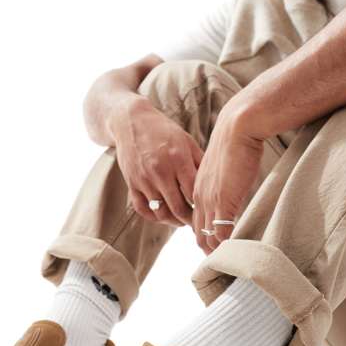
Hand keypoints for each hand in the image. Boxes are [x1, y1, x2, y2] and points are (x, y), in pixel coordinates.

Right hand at [110, 97, 203, 225]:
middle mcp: (160, 171)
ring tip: (181, 221)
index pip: (193, 193)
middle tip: (197, 223)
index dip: (202, 207)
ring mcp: (144, 179)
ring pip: (160, 212)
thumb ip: (200, 163)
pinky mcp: (131, 184)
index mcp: (178, 159)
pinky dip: (153, 217)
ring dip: (173, 222)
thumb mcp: (187, 141)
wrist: (131, 122)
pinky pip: (142, 209)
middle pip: (178, 207)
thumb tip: (215, 185)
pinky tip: (163, 216)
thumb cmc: (164, 132)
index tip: (208, 212)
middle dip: (190, 220)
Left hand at [192, 100, 263, 253]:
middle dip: (206, 249)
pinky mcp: (224, 200)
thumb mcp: (222, 167)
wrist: (238, 127)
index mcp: (197, 188)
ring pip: (207, 234)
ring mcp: (210, 200)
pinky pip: (222, 230)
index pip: (195, 220)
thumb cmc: (235, 142)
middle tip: (216, 264)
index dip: (203, 235)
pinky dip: (226, 244)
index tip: (211, 248)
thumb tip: (231, 192)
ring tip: (224, 265)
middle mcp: (199, 197)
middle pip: (198, 232)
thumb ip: (222, 183)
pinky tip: (233, 252)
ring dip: (215, 251)